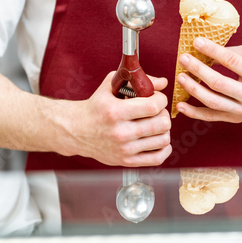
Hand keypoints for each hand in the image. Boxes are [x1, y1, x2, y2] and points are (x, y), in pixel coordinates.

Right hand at [54, 70, 171, 165]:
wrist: (76, 131)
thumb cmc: (96, 106)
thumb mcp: (110, 86)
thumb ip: (136, 81)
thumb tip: (163, 83)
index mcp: (115, 112)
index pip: (153, 106)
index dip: (161, 99)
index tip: (157, 98)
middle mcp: (121, 132)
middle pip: (161, 124)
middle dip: (163, 113)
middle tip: (156, 111)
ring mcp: (124, 149)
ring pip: (163, 140)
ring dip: (164, 129)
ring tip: (155, 124)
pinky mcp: (127, 161)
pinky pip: (158, 158)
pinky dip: (164, 148)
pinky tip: (157, 139)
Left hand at [175, 37, 241, 122]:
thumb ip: (235, 52)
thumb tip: (208, 49)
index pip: (231, 61)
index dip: (212, 51)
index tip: (196, 42)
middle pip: (218, 83)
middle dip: (197, 69)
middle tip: (184, 58)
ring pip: (212, 101)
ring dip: (193, 88)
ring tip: (181, 76)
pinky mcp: (236, 120)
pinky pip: (212, 117)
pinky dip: (194, 113)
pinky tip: (181, 105)